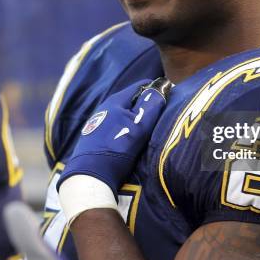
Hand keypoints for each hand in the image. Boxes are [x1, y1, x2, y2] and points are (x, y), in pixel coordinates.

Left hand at [58, 77, 170, 193]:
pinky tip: (130, 140)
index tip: (168, 100)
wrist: (91, 174)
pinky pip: (116, 125)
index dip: (156, 90)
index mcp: (116, 100)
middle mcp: (105, 107)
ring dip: (136, 119)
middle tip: (160, 118)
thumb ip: (151, 105)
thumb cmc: (118, 147)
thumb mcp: (139, 126)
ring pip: (124, 114)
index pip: (141, 85)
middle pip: (132, 100)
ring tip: (147, 131)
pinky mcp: (95, 136)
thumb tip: (161, 87)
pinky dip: (126, 129)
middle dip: (146, 105)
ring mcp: (99, 122)